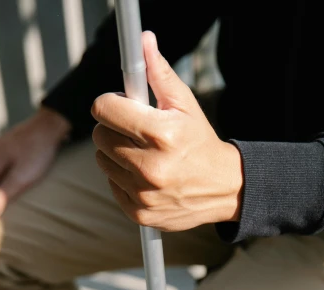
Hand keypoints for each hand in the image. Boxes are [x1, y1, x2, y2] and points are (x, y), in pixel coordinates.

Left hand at [91, 31, 242, 231]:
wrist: (222, 189)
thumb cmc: (200, 143)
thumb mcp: (185, 105)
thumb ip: (159, 74)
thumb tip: (142, 42)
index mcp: (161, 134)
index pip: (105, 110)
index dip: (110, 103)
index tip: (121, 105)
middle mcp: (150, 167)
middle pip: (100, 136)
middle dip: (113, 128)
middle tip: (134, 130)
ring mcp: (143, 193)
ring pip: (103, 161)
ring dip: (116, 153)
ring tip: (141, 153)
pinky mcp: (139, 213)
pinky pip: (112, 185)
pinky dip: (123, 177)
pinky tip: (144, 174)